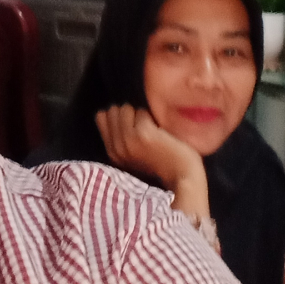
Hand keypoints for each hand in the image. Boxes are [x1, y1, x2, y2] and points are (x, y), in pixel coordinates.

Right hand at [96, 106, 214, 245]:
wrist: (182, 175)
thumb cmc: (163, 161)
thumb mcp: (134, 152)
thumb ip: (121, 136)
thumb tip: (113, 111)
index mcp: (112, 152)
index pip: (101, 116)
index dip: (118, 117)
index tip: (132, 127)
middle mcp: (116, 147)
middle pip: (112, 110)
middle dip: (128, 114)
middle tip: (143, 129)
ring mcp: (128, 140)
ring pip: (124, 108)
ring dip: (139, 114)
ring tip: (152, 130)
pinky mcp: (142, 133)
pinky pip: (141, 112)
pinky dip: (151, 116)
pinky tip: (160, 132)